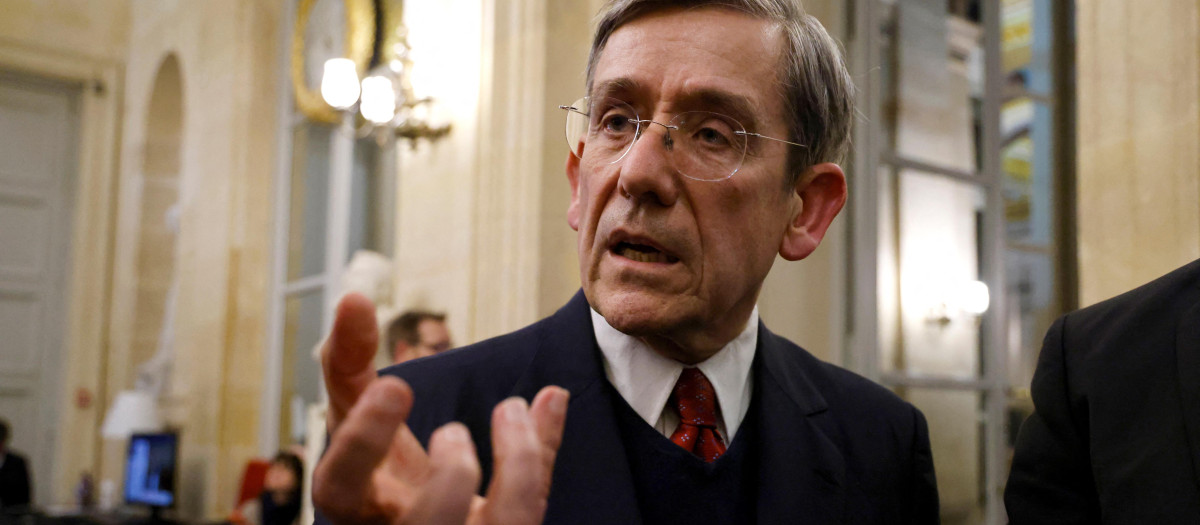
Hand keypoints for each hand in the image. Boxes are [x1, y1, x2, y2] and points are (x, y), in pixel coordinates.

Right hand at [313, 293, 569, 524]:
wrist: (417, 520)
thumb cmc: (377, 468)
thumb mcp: (355, 418)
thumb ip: (348, 363)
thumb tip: (352, 299)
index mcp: (358, 506)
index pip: (342, 486)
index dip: (365, 440)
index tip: (395, 385)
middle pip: (426, 524)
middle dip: (449, 479)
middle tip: (452, 430)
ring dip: (518, 468)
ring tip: (511, 407)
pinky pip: (535, 504)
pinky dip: (545, 448)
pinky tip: (552, 397)